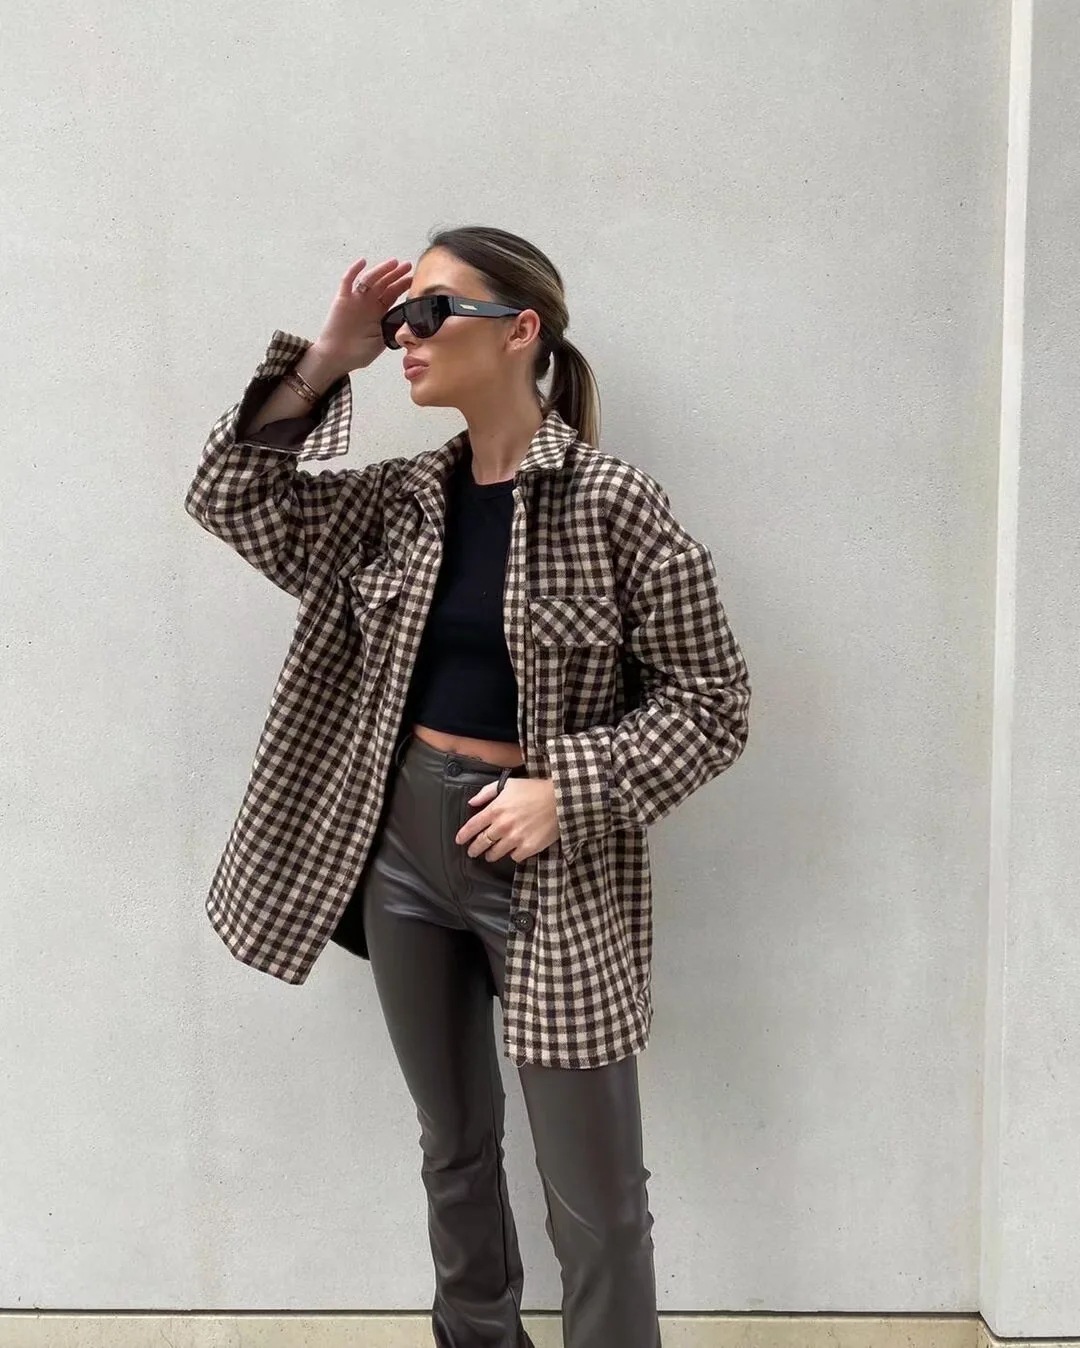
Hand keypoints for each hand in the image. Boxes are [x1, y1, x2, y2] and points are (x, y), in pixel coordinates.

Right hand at [314, 255, 412, 373]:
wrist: (337, 358)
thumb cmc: (358, 353)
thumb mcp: (382, 341)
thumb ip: (393, 329)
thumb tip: (409, 320)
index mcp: (379, 314)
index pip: (393, 295)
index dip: (403, 286)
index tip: (415, 280)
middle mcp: (368, 304)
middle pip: (384, 284)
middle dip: (396, 275)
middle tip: (408, 266)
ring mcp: (355, 300)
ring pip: (370, 279)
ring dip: (381, 270)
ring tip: (393, 263)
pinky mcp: (342, 299)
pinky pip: (347, 281)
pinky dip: (354, 271)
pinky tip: (363, 262)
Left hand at [455, 778, 559, 862]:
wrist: (561, 799)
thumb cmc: (535, 790)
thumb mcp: (509, 784)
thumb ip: (487, 792)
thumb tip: (472, 802)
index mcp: (496, 809)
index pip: (472, 826)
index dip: (463, 835)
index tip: (459, 840)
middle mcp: (502, 825)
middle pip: (481, 843)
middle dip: (474, 849)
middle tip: (473, 852)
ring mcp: (515, 838)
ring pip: (495, 853)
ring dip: (491, 855)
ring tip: (490, 855)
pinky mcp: (528, 847)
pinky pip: (514, 857)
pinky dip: (512, 854)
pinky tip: (513, 850)